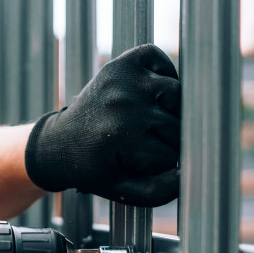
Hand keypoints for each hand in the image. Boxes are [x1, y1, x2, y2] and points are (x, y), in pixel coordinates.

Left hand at [24, 43, 180, 206]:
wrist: (61, 144)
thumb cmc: (96, 168)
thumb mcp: (125, 190)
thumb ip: (162, 190)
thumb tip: (192, 172)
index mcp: (123, 135)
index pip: (173, 155)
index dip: (161, 165)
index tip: (136, 164)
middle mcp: (124, 102)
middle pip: (178, 125)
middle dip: (168, 142)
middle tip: (140, 146)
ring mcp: (124, 78)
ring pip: (179, 95)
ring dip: (172, 112)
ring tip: (150, 123)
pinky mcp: (123, 62)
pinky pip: (162, 62)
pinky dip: (164, 75)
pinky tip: (149, 96)